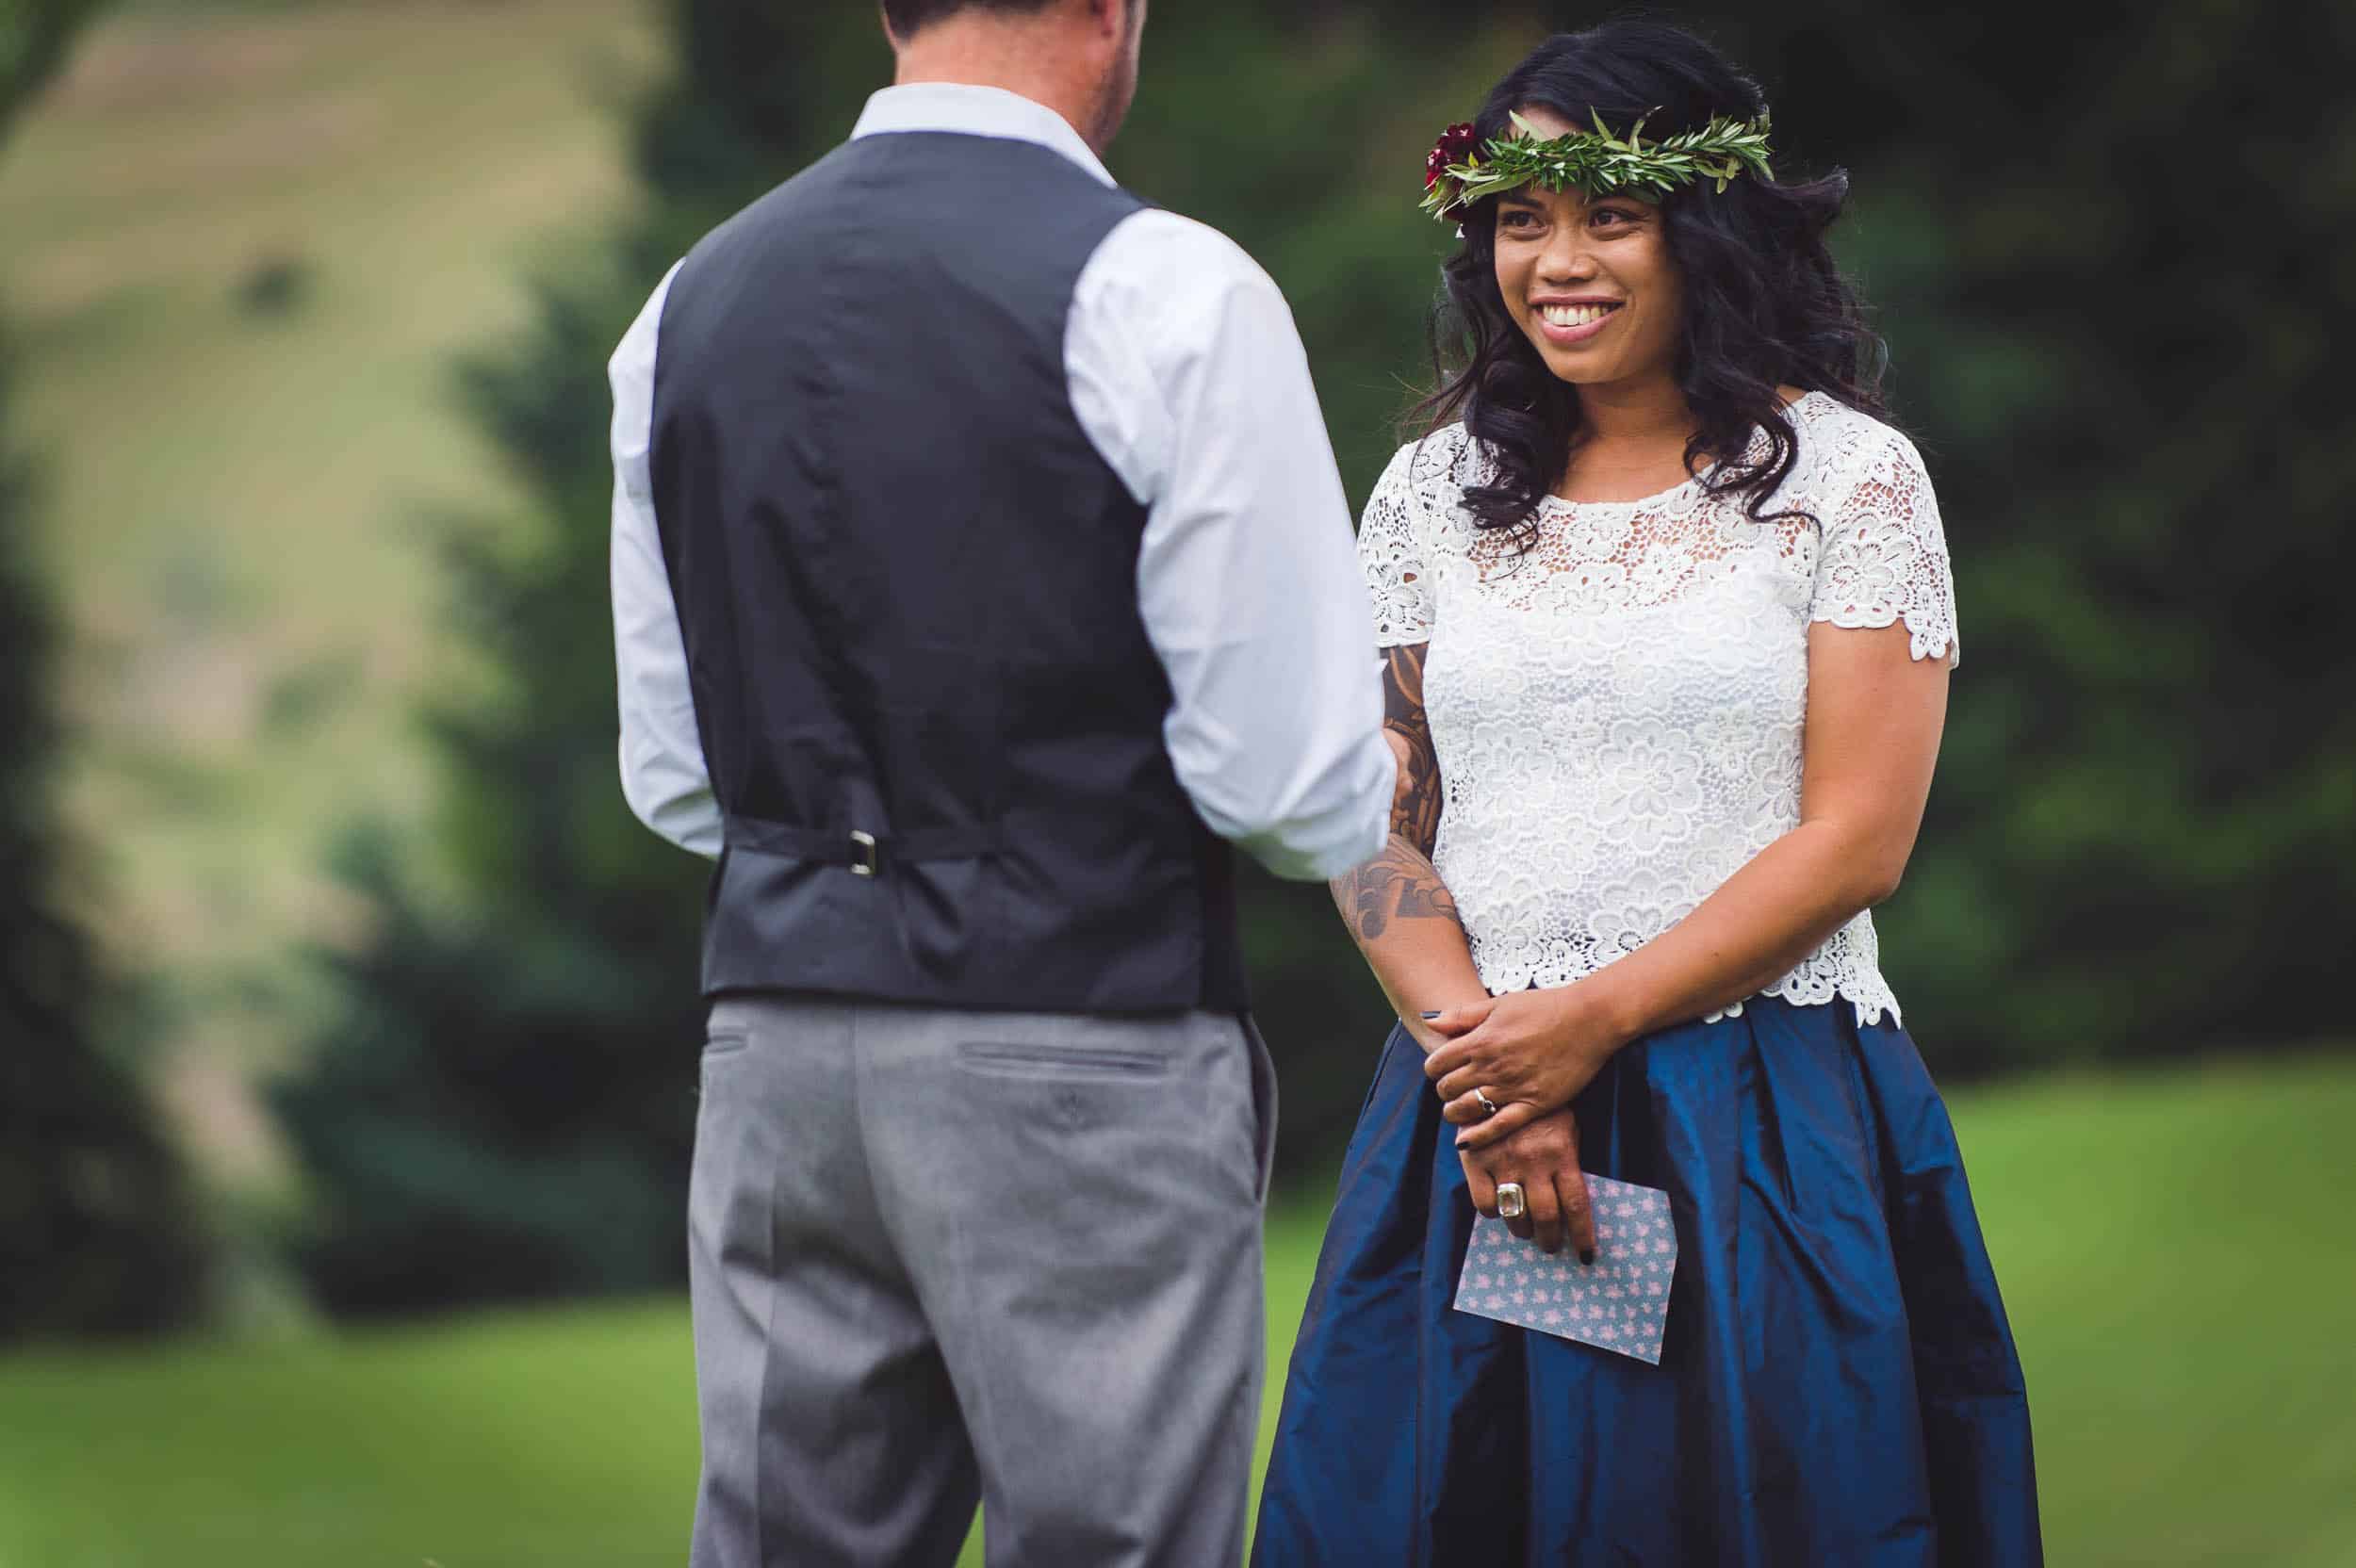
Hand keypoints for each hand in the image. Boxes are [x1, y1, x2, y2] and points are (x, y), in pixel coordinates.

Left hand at [1424, 986, 1625, 1151]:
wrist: (1589, 1019)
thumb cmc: (1545, 1007)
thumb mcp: (1499, 1003)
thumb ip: (1463, 1015)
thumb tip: (1431, 1020)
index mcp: (1480, 1040)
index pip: (1436, 1064)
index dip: (1434, 1068)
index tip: (1443, 1069)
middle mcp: (1491, 1066)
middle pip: (1446, 1089)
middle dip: (1444, 1090)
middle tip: (1453, 1089)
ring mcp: (1511, 1088)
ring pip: (1465, 1110)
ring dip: (1455, 1113)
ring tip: (1459, 1110)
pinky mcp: (1533, 1104)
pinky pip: (1498, 1127)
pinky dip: (1478, 1136)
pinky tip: (1466, 1140)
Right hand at [1457, 1107, 1594, 1258]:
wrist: (1497, 1074)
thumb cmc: (1539, 1104)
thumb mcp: (1566, 1124)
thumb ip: (1569, 1158)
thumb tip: (1574, 1202)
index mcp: (1561, 1152)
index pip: (1576, 1205)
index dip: (1582, 1235)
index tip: (1586, 1255)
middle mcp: (1533, 1160)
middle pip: (1546, 1216)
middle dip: (1550, 1239)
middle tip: (1550, 1245)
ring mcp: (1502, 1161)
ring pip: (1514, 1215)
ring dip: (1522, 1231)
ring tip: (1525, 1231)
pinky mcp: (1475, 1159)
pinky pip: (1484, 1204)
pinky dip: (1493, 1213)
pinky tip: (1500, 1208)